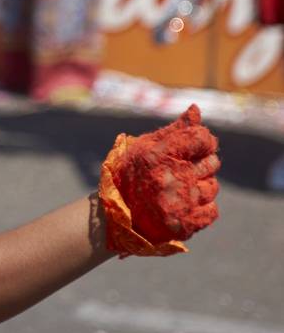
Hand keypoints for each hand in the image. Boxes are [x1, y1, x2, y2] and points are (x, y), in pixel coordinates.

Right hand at [98, 105, 219, 256]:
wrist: (120, 216)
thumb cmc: (135, 175)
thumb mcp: (147, 147)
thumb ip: (175, 129)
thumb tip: (195, 108)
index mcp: (158, 155)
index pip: (201, 138)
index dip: (203, 140)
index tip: (197, 145)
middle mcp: (171, 178)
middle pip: (212, 162)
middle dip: (202, 164)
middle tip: (183, 170)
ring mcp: (179, 203)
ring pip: (213, 187)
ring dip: (202, 187)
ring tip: (182, 189)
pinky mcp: (186, 224)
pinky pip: (212, 210)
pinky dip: (203, 208)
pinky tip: (186, 206)